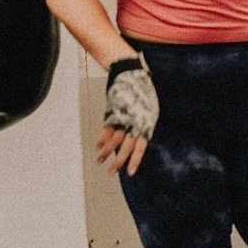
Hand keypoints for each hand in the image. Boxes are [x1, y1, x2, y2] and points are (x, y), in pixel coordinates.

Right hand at [100, 56, 156, 175]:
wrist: (132, 75)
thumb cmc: (143, 93)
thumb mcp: (149, 111)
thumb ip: (143, 125)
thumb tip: (138, 139)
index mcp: (147, 124)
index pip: (140, 147)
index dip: (135, 161)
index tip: (130, 173)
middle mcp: (135, 123)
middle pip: (126, 147)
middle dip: (118, 161)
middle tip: (111, 172)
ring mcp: (123, 118)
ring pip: (114, 140)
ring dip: (106, 152)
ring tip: (100, 160)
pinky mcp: (113, 112)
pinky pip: (106, 129)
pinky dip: (102, 139)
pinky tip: (98, 147)